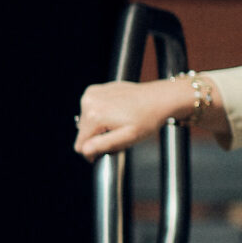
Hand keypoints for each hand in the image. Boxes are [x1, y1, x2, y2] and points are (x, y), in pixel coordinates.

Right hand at [75, 75, 225, 159]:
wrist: (160, 98)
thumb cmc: (148, 117)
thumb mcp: (129, 137)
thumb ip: (104, 144)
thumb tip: (85, 150)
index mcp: (95, 115)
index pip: (81, 144)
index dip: (94, 152)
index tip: (108, 150)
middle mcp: (89, 102)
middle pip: (84, 132)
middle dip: (98, 137)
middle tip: (119, 134)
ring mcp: (91, 94)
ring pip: (87, 121)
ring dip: (100, 126)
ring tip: (119, 122)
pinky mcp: (94, 90)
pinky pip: (90, 109)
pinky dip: (100, 113)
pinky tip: (116, 112)